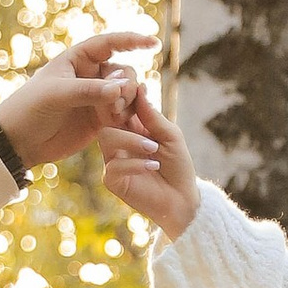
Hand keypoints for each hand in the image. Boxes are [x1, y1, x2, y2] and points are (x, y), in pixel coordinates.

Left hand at [0, 29, 156, 170]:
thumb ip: (89, 90)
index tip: (154, 42)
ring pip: (127, 95)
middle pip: (125, 73)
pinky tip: (116, 125)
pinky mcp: (100, 119)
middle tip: (114, 103)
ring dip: (126, 104)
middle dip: (126, 86)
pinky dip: (125, 118)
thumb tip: (121, 88)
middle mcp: (90, 76)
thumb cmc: (30, 109)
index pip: (110, 43)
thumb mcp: (57, 95)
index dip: (133, 40)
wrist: (19, 141)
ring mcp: (96, 98)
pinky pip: (123, 114)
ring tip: (110, 117)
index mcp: (77, 59)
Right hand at [95, 83, 199, 239]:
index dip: (123, 95)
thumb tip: (140, 88)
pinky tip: (153, 165)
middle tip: (137, 115)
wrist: (182, 199)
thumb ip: (153, 116)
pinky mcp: (112, 179)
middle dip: (120, 111)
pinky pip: (113, 165)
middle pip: (106, 116)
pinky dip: (135, 164)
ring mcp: (113, 159)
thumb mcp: (170, 136)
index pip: (119, 104)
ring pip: (106, 137)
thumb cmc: (178, 165)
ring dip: (131, 140)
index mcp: (131, 126)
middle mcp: (118, 140)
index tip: (134, 89)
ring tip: (153, 148)